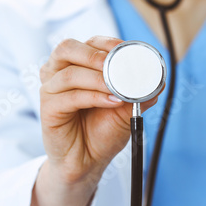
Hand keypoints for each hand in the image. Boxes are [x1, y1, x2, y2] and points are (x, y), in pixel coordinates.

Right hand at [32, 36, 158, 205]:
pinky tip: (111, 101)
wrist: (88, 162)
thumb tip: (158, 80)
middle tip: (116, 64)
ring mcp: (51, 90)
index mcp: (78, 66)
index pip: (89, 43)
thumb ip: (139, 94)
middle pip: (68, 48)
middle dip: (94, 54)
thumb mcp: (126, 109)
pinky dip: (93, 97)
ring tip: (118, 89)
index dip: (108, 43)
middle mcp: (59, 73)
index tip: (128, 51)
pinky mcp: (47, 109)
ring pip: (69, 73)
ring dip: (97, 78)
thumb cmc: (102, 132)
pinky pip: (69, 97)